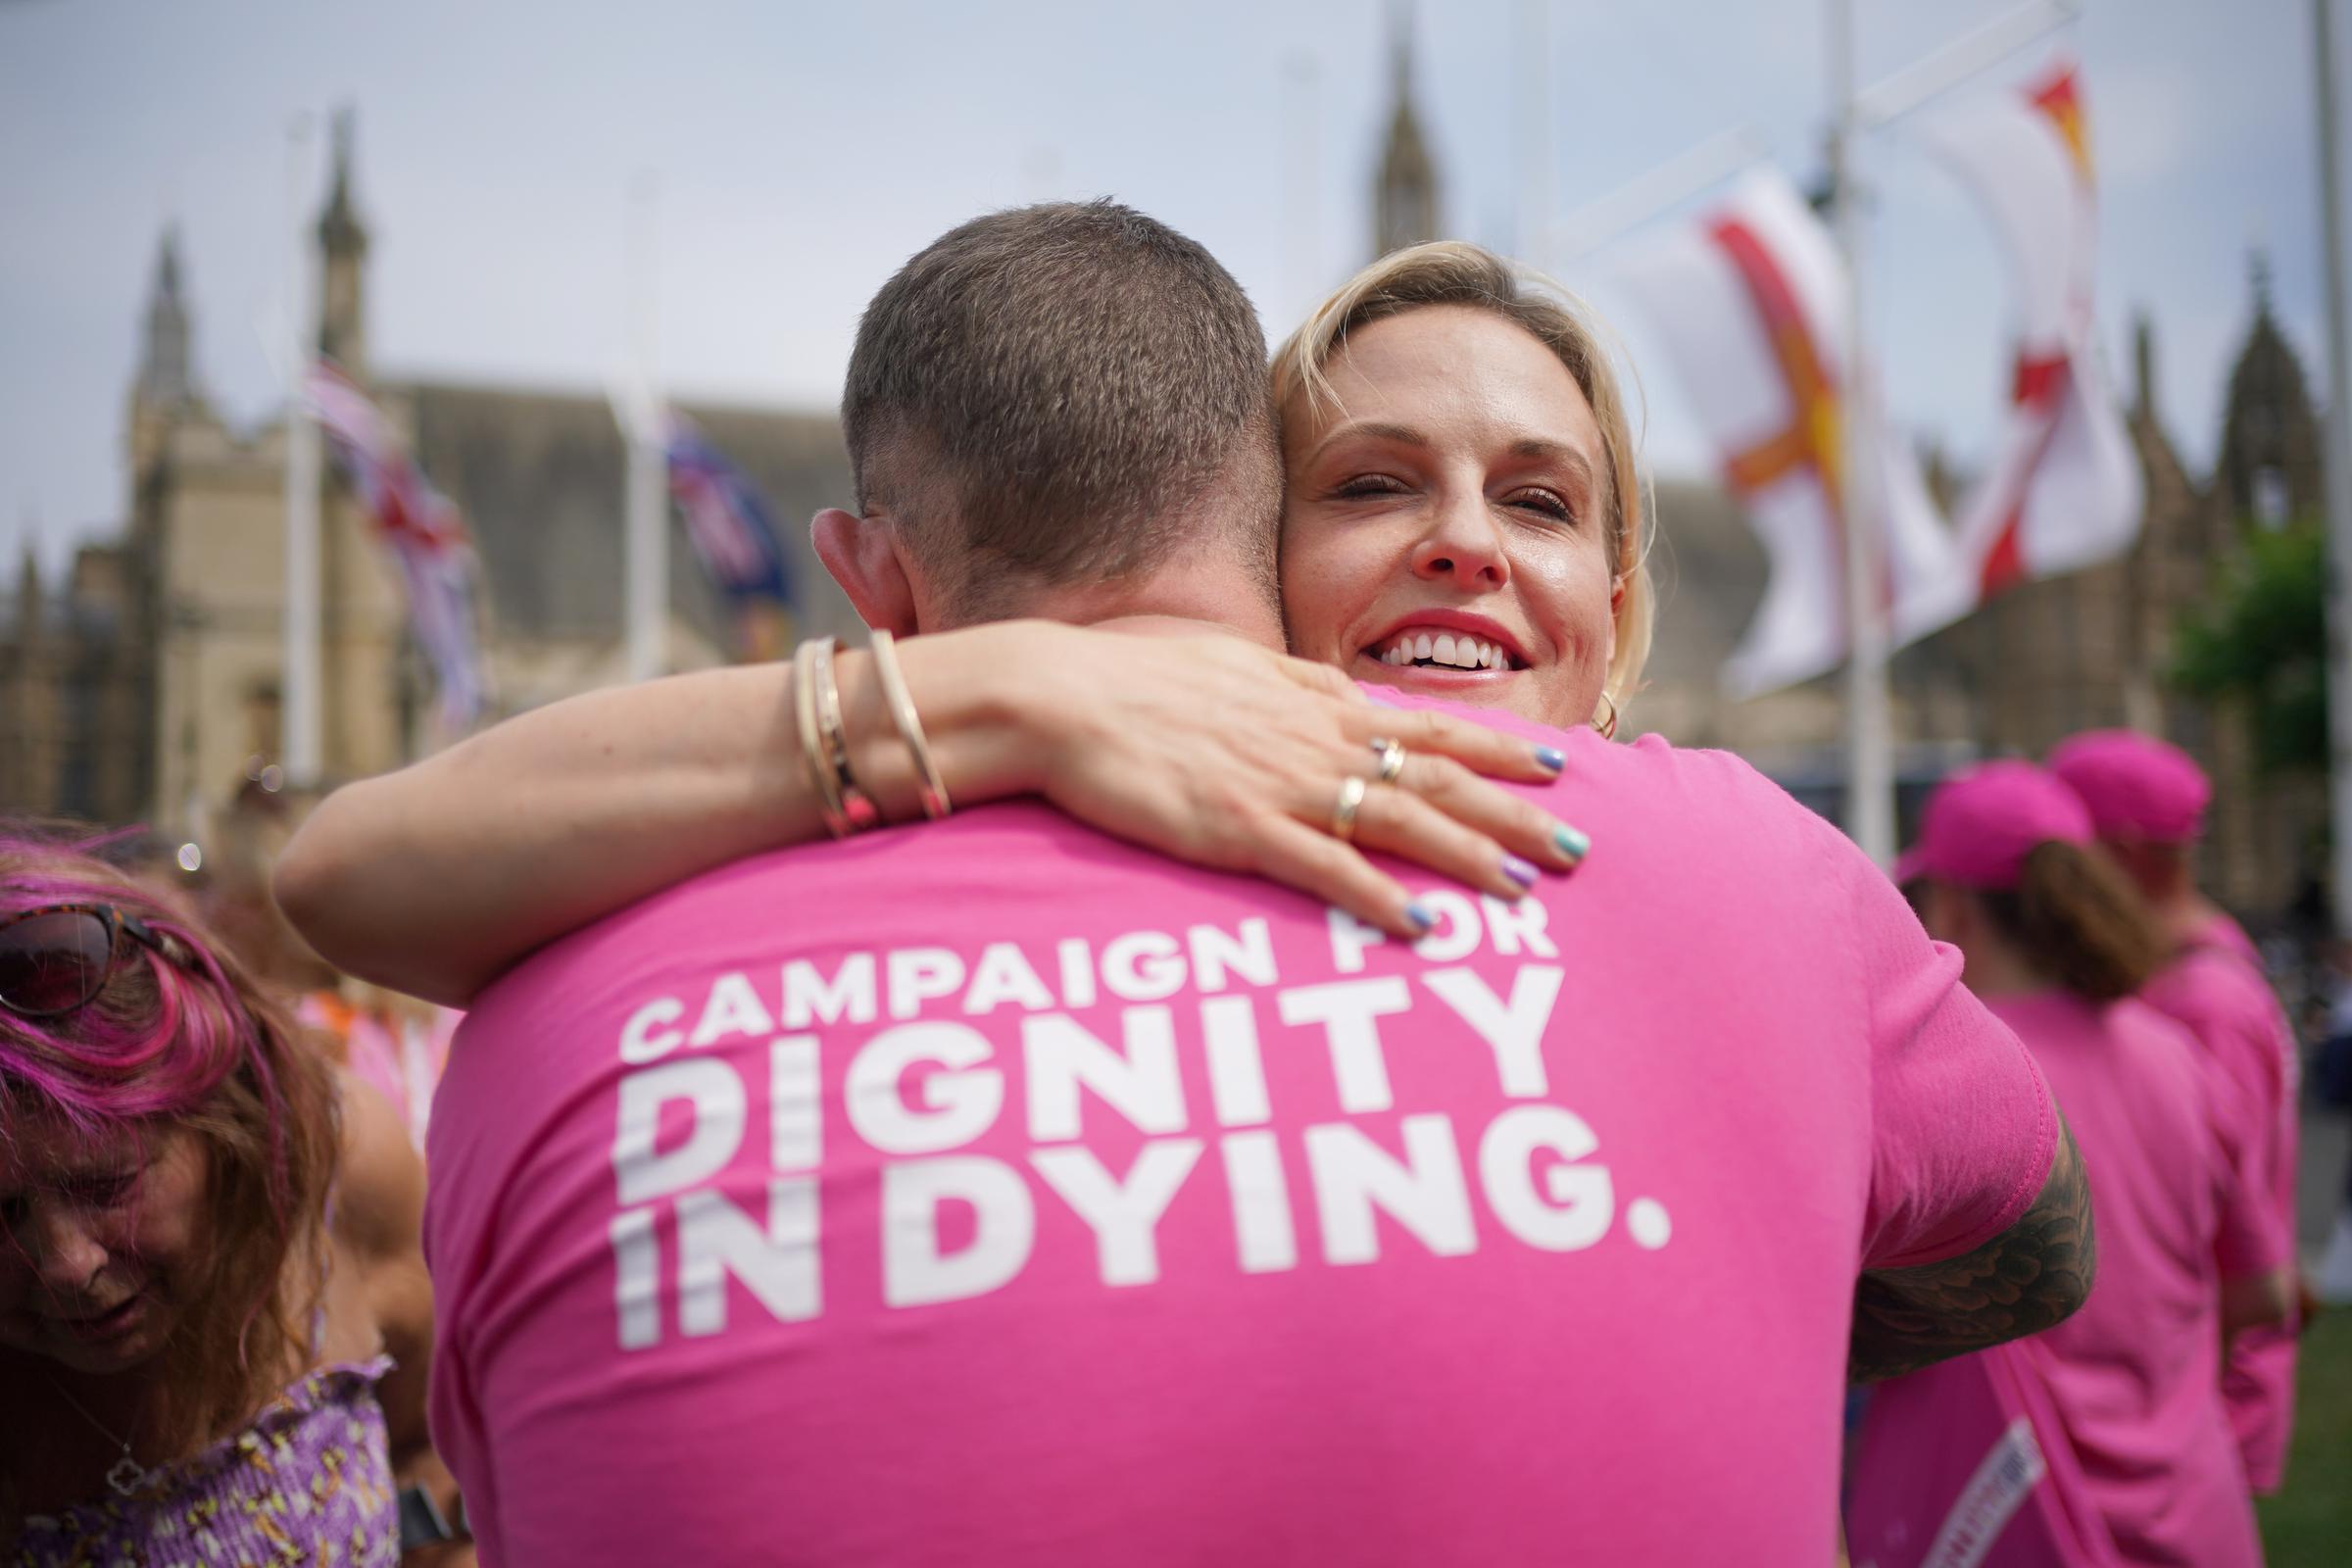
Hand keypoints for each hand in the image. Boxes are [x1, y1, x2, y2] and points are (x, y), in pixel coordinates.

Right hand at [996, 623, 1588, 936]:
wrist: (1064, 698)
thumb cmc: (1138, 685)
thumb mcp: (1235, 668)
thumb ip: (1297, 686)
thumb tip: (1347, 697)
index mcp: (1315, 703)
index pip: (1428, 726)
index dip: (1498, 750)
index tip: (1558, 769)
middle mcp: (1315, 740)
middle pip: (1439, 779)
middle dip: (1515, 816)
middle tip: (1579, 849)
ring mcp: (1282, 785)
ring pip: (1402, 823)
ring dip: (1471, 858)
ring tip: (1527, 891)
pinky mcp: (1241, 829)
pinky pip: (1328, 870)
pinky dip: (1382, 899)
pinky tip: (1424, 928)